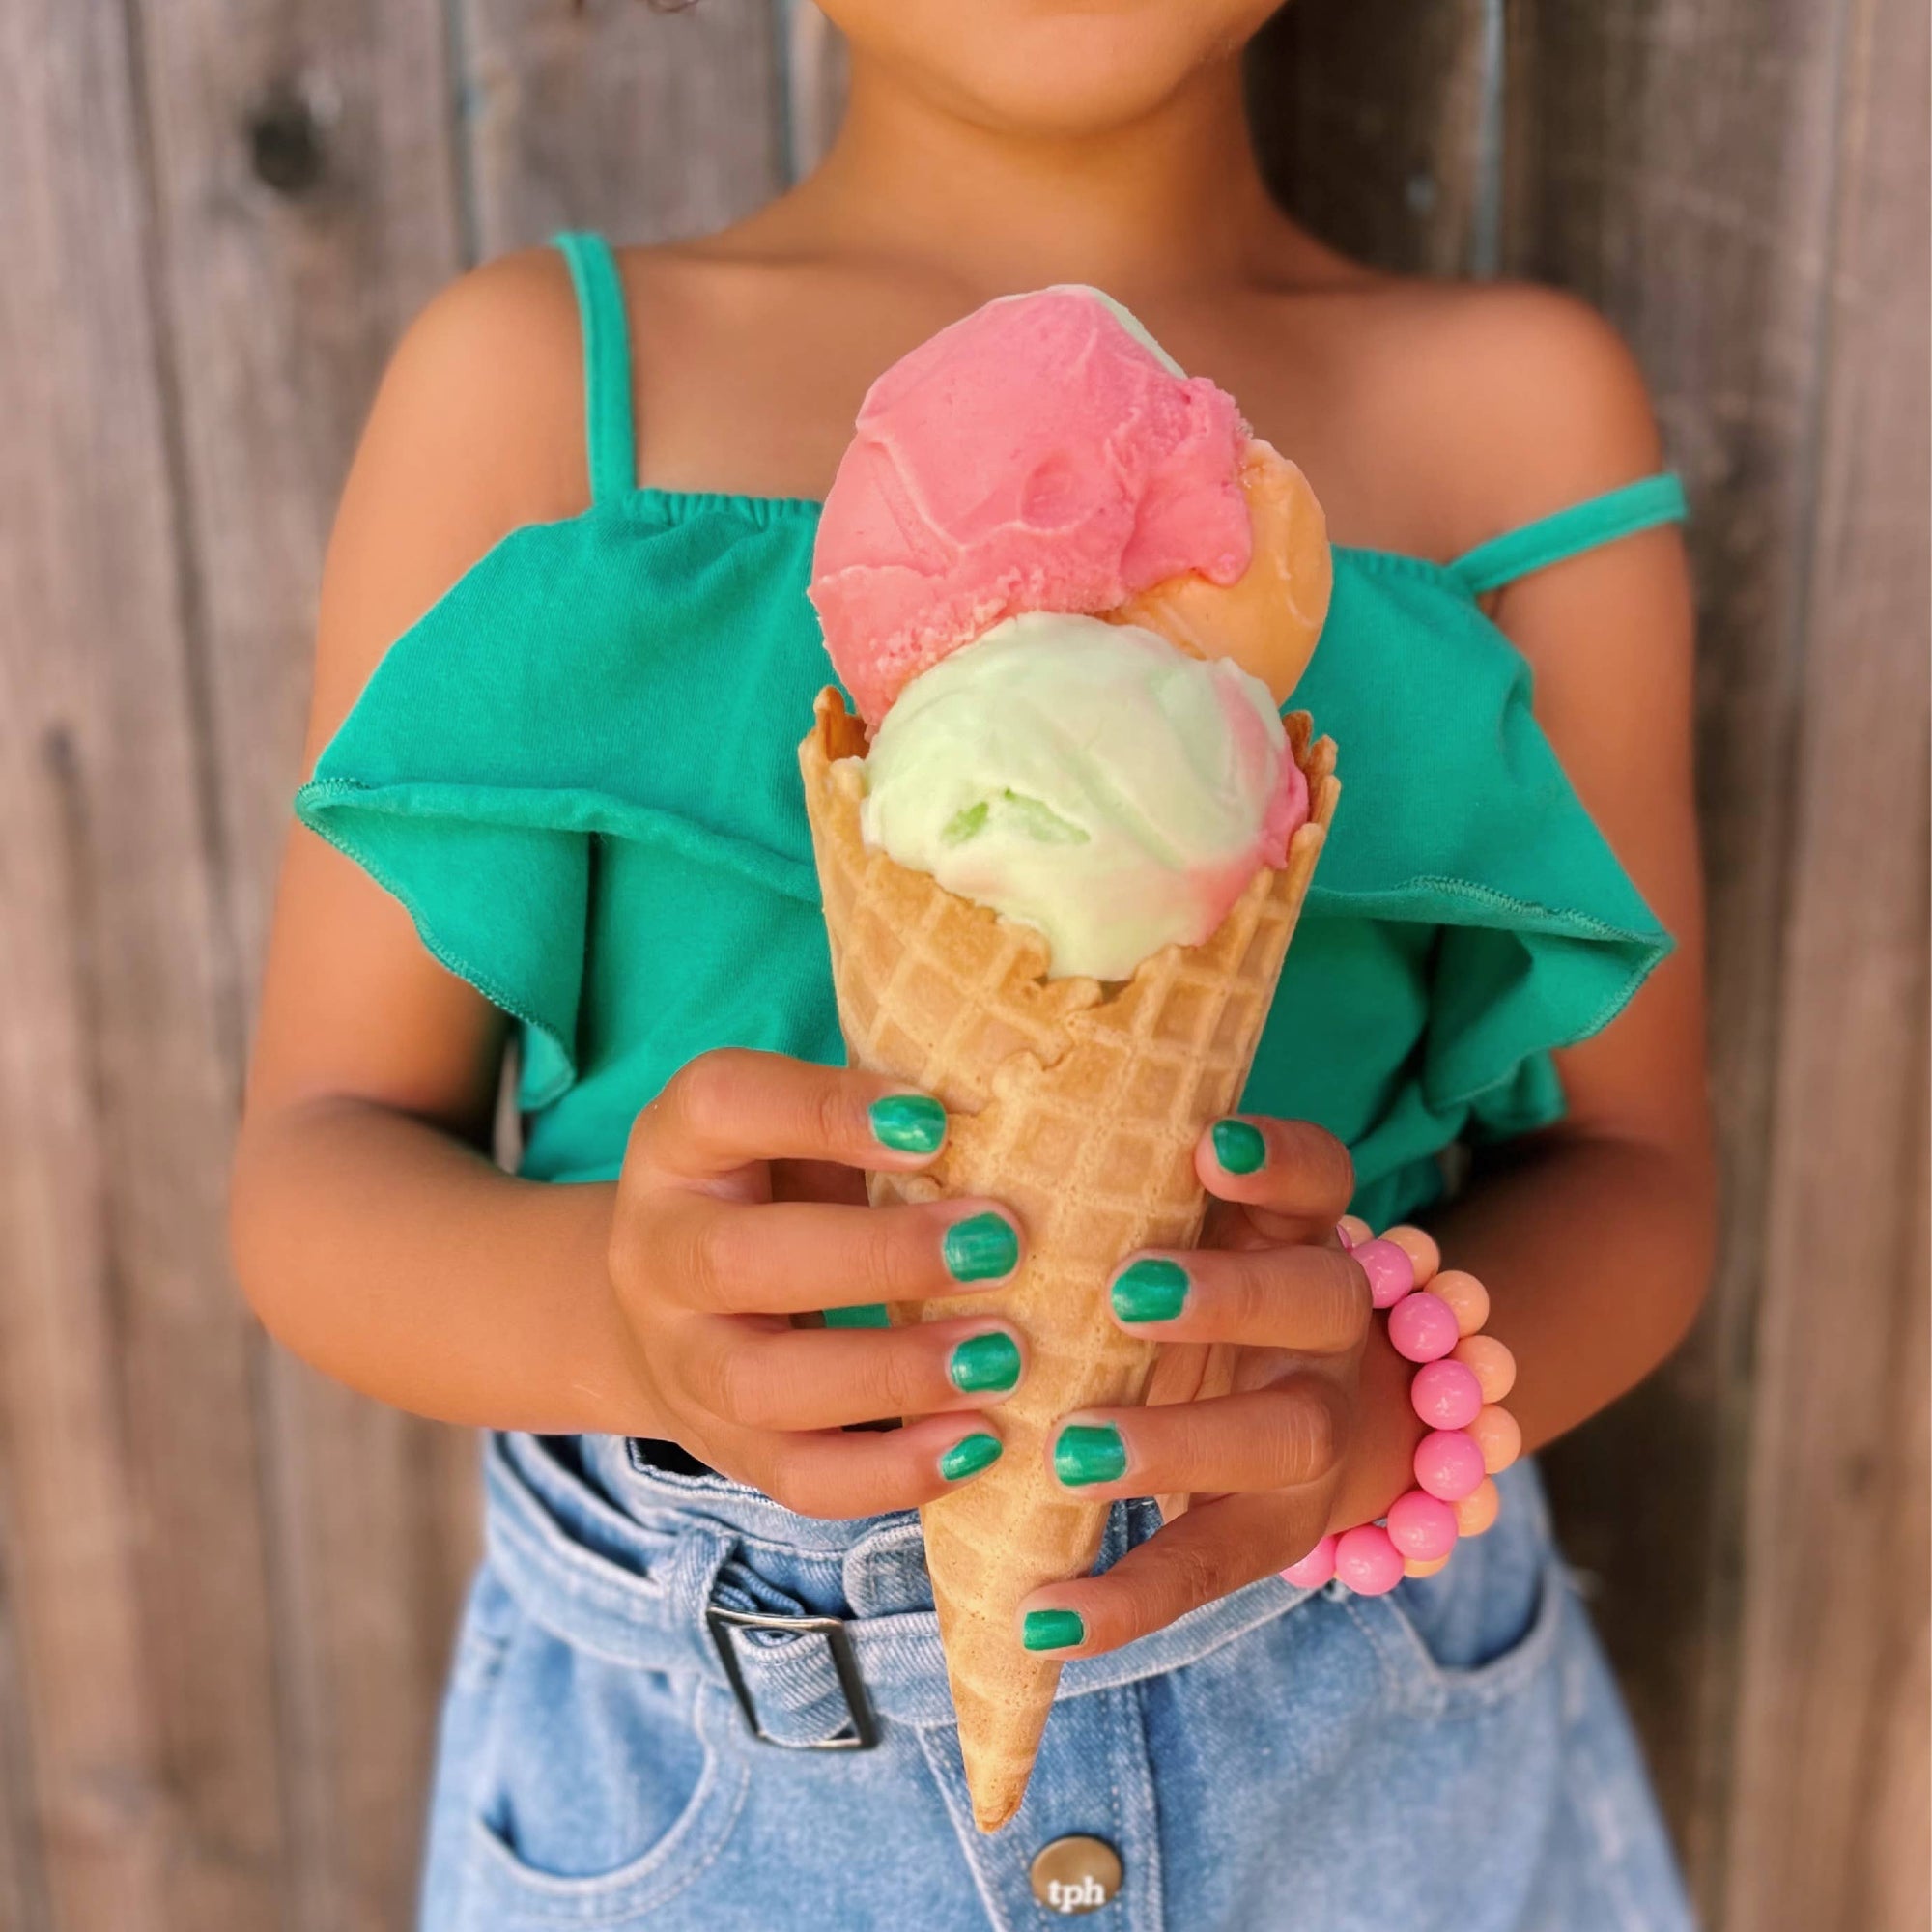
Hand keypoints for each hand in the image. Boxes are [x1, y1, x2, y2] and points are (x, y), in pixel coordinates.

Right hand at [607, 1049, 1028, 1517]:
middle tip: (998, 1246)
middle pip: (735, 1260)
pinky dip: (893, 1471)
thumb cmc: (777, 1191)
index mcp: (677, 1145)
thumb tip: (1022, 1113)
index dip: (823, 1109)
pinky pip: (800, 1478)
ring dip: (894, 1373)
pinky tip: (980, 1442)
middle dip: (877, 1257)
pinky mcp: (728, 1451)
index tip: (936, 1123)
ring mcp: (682, 1363)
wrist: (671, 1312)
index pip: (721, 1104)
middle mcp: (657, 1253)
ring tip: (1003, 1357)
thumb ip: (880, 1122)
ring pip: (761, 1385)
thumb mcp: (803, 1133)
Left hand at [1016, 1114, 1411, 1655]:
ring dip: (1180, 1442)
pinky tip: (1048, 1617)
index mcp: (1290, 1228)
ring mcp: (1317, 1426)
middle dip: (1229, 1298)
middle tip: (1125, 1294)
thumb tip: (928, 1141)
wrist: (1270, 1402)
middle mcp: (1326, 1320)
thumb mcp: (1156, 1228)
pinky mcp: (1279, 1529)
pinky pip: (1214, 1566)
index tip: (1207, 1147)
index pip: (1320, 1173)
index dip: (1277, 1157)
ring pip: (1286, 1433)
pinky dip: (1131, 1599)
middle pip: (1319, 1298)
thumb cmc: (1165, 1283)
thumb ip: (1093, 1196)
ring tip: (1072, 1454)